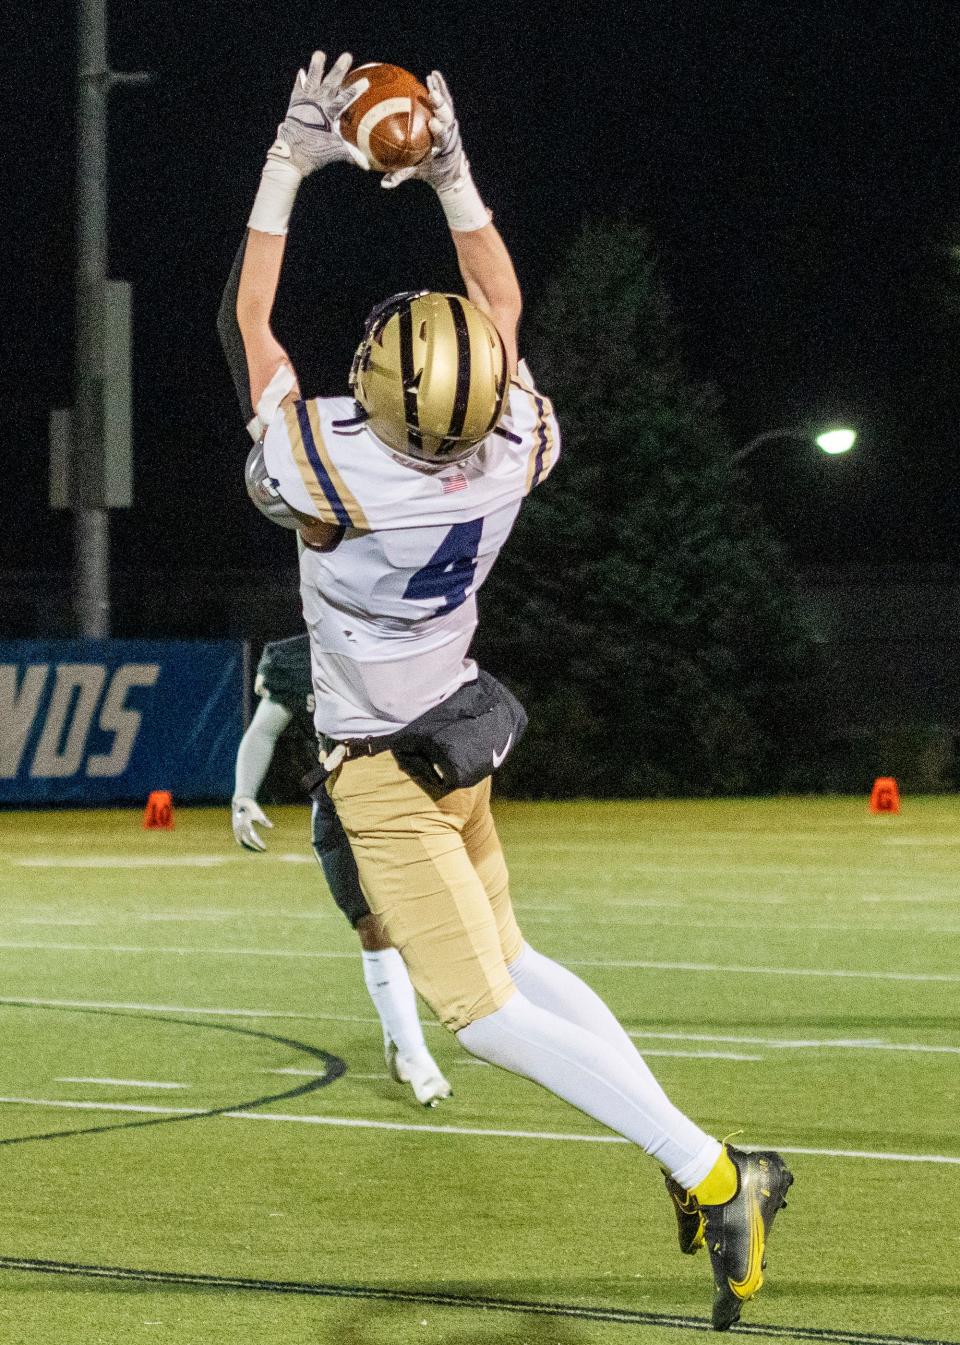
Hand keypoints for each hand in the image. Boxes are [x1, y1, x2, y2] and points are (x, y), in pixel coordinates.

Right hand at [232, 796, 273, 851]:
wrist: (240, 801)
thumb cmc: (252, 807)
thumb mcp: (259, 813)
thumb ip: (264, 820)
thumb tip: (271, 826)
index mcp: (245, 823)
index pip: (252, 837)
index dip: (258, 843)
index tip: (264, 848)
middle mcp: (239, 827)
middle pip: (246, 841)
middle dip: (254, 848)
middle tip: (262, 851)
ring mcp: (236, 828)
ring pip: (241, 842)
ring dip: (249, 848)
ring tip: (257, 850)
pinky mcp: (235, 829)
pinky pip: (239, 840)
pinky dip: (245, 845)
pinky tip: (252, 847)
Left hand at [270, 51, 368, 176]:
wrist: (290, 155)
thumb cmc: (314, 153)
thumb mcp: (334, 152)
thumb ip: (351, 155)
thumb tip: (367, 164)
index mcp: (328, 114)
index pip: (345, 99)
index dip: (355, 90)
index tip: (365, 81)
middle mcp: (316, 104)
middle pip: (330, 83)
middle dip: (339, 69)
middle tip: (347, 56)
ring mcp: (304, 102)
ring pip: (312, 80)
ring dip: (316, 67)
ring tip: (319, 53)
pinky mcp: (294, 104)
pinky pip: (298, 89)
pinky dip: (300, 80)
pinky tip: (302, 71)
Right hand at [381, 71, 467, 191]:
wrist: (447, 168)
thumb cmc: (429, 171)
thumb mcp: (416, 173)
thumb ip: (401, 176)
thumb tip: (384, 183)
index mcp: (442, 147)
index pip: (442, 137)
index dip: (439, 129)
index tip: (433, 123)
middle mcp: (448, 133)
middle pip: (447, 118)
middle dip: (441, 107)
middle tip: (433, 96)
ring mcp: (449, 123)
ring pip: (447, 105)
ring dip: (440, 91)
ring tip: (431, 78)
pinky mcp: (447, 116)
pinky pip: (444, 99)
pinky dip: (440, 87)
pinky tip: (433, 75)